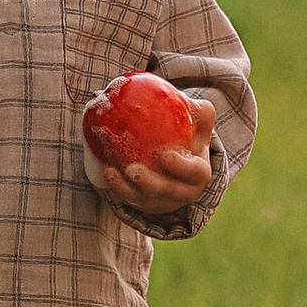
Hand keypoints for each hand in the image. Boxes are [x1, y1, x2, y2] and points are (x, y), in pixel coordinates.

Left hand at [93, 90, 215, 215]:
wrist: (176, 157)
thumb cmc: (187, 135)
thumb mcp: (198, 123)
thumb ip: (199, 112)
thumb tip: (187, 102)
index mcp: (199, 173)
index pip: (195, 173)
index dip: (181, 167)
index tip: (164, 155)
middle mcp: (184, 192)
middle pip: (168, 192)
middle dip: (150, 183)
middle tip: (132, 170)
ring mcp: (164, 201)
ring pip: (146, 200)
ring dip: (127, 188)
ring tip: (111, 171)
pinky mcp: (147, 204)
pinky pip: (131, 199)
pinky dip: (117, 187)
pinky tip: (107, 170)